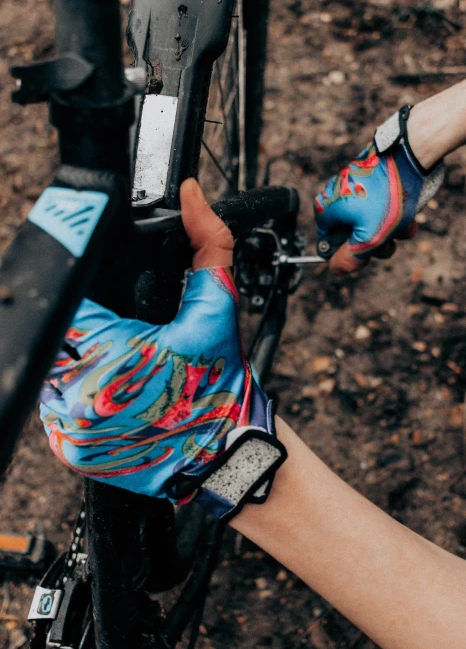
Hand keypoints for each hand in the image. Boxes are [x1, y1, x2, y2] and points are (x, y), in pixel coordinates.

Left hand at [39, 179, 285, 521]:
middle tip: (126, 341)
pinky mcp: (68, 451)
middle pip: (61, 336)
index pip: (72, 303)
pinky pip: (60, 407)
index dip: (92, 302)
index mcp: (109, 359)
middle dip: (89, 332)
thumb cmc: (218, 384)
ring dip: (82, 361)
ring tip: (125, 367)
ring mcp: (68, 430)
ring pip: (56, 371)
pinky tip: (118, 393)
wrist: (225, 453)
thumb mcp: (216, 307)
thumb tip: (191, 195)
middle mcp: (77, 399)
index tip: (114, 310)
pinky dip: (82, 395)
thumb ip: (204, 243)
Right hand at [314, 106, 443, 274]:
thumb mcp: (369, 238)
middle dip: (376, 242)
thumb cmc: (387, 196)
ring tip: (405, 226)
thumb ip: (350, 257)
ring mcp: (353, 186)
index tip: (368, 253)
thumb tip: (335, 269)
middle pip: (352, 234)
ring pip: (371, 221)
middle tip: (390, 241)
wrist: (410, 155)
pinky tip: (410, 214)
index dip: (350, 253)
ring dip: (390, 230)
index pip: (330, 243)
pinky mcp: (372, 180)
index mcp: (326, 209)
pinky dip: (394, 214)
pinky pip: (380, 206)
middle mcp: (335, 195)